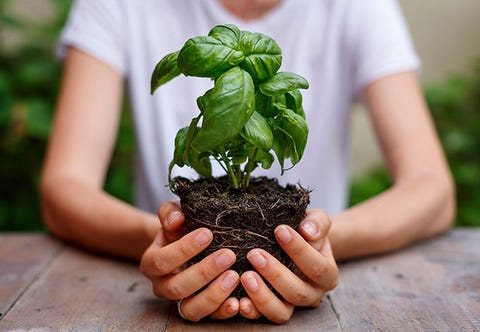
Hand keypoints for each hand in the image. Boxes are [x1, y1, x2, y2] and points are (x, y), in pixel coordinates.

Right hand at [140, 201, 240, 321]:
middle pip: (177, 287)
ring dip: (213, 295)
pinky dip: (223, 312)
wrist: (188, 242)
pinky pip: (208, 318)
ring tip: (234, 277)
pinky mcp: (199, 310)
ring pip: (190, 309)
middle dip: (204, 272)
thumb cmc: (181, 226)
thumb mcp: (173, 214)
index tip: (208, 234)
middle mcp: (162, 286)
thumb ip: (171, 212)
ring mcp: (179, 301)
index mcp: (152, 262)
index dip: (184, 249)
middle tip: (228, 255)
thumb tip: (176, 220)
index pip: (162, 260)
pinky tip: (237, 301)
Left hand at [238, 209, 337, 323]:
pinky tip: (237, 299)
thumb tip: (308, 230)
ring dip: (262, 296)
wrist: (299, 242)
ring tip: (245, 276)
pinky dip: (250, 311)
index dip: (299, 250)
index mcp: (327, 274)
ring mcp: (293, 306)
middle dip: (275, 274)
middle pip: (297, 292)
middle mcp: (313, 294)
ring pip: (281, 311)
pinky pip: (263, 318)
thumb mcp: (316, 221)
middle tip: (254, 254)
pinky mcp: (273, 310)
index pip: (317, 267)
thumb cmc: (306, 230)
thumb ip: (317, 222)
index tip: (279, 230)